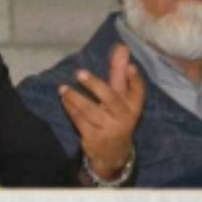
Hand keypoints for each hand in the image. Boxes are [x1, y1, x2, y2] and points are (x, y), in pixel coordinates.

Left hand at [58, 44, 144, 179]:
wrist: (113, 155)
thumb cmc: (117, 118)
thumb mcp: (121, 99)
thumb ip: (120, 74)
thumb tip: (121, 47)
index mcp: (133, 107)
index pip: (138, 91)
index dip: (135, 80)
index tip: (130, 66)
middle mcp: (123, 118)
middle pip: (110, 99)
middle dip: (95, 85)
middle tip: (80, 73)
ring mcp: (108, 129)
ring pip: (90, 110)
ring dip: (75, 98)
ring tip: (63, 88)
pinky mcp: (94, 138)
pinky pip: (80, 121)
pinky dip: (71, 109)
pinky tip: (64, 100)